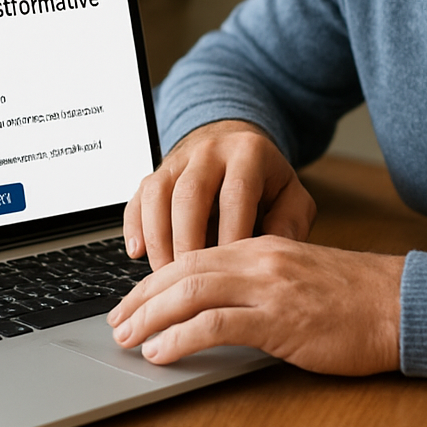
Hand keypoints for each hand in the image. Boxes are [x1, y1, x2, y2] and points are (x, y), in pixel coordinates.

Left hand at [107, 236, 403, 375]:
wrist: (398, 303)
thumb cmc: (352, 297)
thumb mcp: (296, 277)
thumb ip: (257, 283)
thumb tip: (217, 307)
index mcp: (260, 245)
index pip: (193, 256)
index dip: (156, 280)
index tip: (133, 301)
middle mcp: (258, 258)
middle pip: (183, 270)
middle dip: (142, 297)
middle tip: (116, 321)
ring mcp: (268, 287)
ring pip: (192, 291)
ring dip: (151, 316)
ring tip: (128, 337)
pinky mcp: (280, 319)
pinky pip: (218, 323)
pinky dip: (182, 337)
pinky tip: (162, 352)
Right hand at [123, 120, 316, 268]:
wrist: (236, 141)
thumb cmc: (266, 181)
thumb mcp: (292, 195)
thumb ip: (291, 224)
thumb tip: (273, 259)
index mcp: (248, 153)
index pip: (235, 195)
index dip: (230, 235)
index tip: (230, 274)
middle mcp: (209, 151)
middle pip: (189, 195)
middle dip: (187, 243)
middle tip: (190, 284)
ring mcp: (178, 159)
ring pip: (158, 194)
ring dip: (158, 239)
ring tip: (165, 278)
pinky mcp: (156, 171)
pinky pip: (138, 196)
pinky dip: (134, 225)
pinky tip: (138, 252)